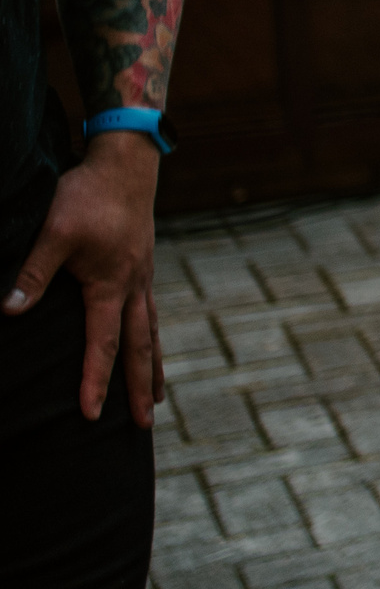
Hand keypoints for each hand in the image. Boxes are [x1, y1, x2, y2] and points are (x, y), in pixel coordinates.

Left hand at [3, 133, 164, 425]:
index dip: (95, 381)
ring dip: (153, 367)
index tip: (91, 415)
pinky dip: (153, 337)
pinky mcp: (143, 265)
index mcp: (111, 285)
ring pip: (151, 331)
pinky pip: (151, 312)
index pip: (102, 344)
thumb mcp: (54, 233)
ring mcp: (143, 276)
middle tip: (145, 426)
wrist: (127, 162)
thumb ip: (32, 272)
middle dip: (139, 389)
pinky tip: (149, 344)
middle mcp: (133, 287)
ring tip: (156, 397)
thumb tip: (8, 310)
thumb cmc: (87, 196)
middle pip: (140, 348)